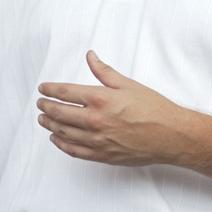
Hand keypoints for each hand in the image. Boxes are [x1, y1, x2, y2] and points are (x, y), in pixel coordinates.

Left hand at [36, 51, 195, 165]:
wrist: (171, 135)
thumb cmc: (153, 108)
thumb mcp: (128, 84)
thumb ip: (104, 71)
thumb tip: (90, 56)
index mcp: (100, 99)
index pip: (65, 92)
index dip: (50, 90)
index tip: (43, 88)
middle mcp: (95, 120)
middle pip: (60, 113)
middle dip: (46, 107)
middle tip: (40, 104)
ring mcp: (97, 139)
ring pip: (64, 132)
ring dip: (50, 125)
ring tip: (43, 120)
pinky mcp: (102, 155)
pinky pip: (74, 150)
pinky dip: (62, 144)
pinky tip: (56, 138)